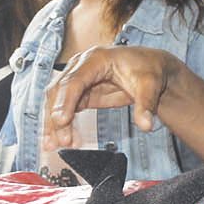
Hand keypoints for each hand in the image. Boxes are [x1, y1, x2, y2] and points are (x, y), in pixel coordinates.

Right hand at [45, 46, 179, 146]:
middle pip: (59, 90)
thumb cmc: (147, 69)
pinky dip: (61, 124)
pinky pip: (65, 108)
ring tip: (53, 144)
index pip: (74, 80)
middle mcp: (82, 66)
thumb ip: (146, 105)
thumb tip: (146, 125)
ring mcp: (79, 78)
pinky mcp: (81, 92)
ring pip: (57, 100)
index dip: (65, 101)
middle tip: (61, 140)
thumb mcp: (150, 86)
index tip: (62, 120)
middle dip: (56, 116)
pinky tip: (61, 139)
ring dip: (53, 123)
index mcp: (96, 58)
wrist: (150, 68)